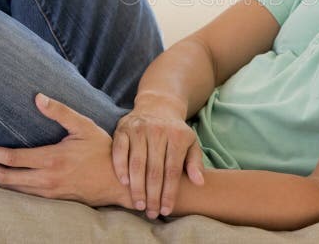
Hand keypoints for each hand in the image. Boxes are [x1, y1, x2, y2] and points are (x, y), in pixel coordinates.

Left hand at [0, 93, 131, 208]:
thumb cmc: (102, 150)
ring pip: (14, 188)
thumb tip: (38, 97)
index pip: (13, 159)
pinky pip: (25, 194)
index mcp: (52, 159)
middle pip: (7, 177)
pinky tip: (6, 179)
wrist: (118, 181)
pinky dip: (10, 186)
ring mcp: (49, 190)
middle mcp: (47, 178)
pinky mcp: (53, 198)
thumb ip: (60, 112)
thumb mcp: (84, 126)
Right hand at [112, 93, 204, 218]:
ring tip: (139, 205)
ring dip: (137, 187)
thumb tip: (199, 182)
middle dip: (153, 195)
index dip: (169, 192)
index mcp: (177, 136)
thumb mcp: (191, 143)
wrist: (158, 105)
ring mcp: (139, 129)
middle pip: (154, 169)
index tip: (166, 210)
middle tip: (151, 213)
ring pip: (136, 163)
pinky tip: (124, 184)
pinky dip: (120, 167)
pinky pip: (119, 150)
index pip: (172, 170)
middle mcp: (158, 131)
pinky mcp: (123, 128)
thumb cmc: (176, 131)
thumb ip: (195, 162)